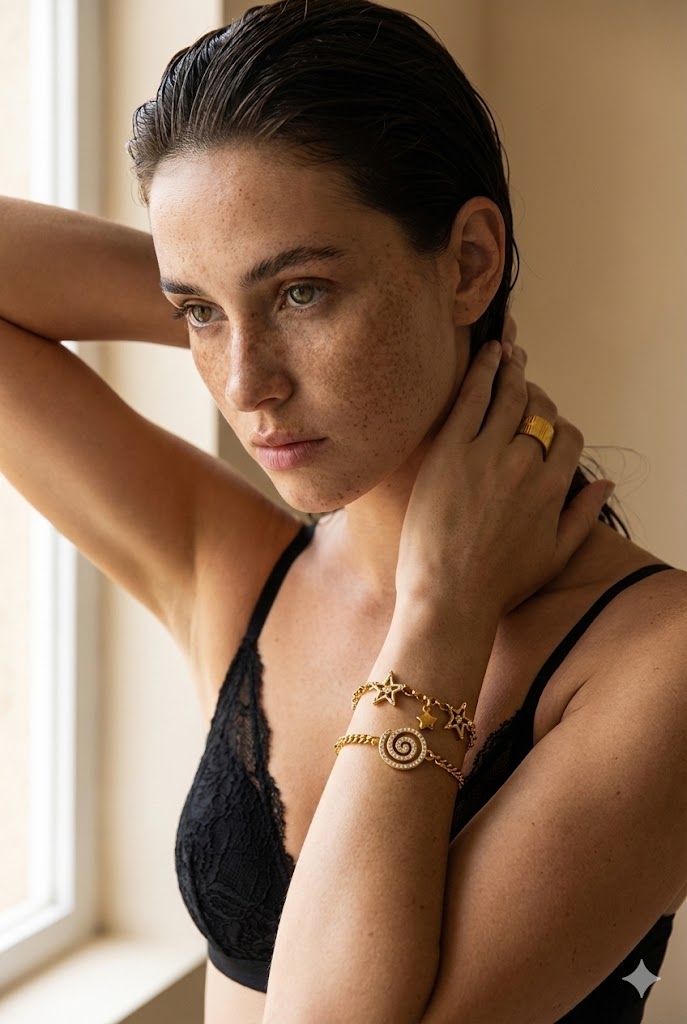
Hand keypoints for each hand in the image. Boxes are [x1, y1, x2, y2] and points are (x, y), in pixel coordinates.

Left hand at [395, 338, 613, 620]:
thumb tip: (606, 483)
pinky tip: (488, 353)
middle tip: (522, 376)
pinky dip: (483, 370)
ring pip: (508, 396)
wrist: (449, 598)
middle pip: (538, 411)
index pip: (566, 436)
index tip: (542, 423)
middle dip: (534, 392)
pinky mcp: (450, 451)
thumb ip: (583, 516)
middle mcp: (525, 464)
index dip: (556, 425)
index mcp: (553, 488)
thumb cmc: (498, 585)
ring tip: (509, 350)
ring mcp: (486, 454)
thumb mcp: (555, 556)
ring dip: (512, 368)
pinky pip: (471, 397)